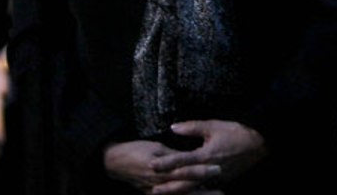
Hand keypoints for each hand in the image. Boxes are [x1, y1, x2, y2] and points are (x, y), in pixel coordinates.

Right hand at [104, 138, 223, 193]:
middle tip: (222, 192)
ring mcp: (155, 192)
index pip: (186, 171)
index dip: (202, 171)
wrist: (115, 162)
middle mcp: (159, 184)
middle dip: (204, 190)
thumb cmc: (137, 150)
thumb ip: (173, 155)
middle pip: (186, 189)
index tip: (218, 168)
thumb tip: (190, 157)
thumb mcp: (156, 147)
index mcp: (162, 169)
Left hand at [149, 120, 265, 191]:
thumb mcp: (214, 126)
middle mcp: (208, 170)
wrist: (260, 145)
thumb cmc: (237, 133)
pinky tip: (185, 192)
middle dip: (168, 187)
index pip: (180, 160)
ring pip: (193, 189)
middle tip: (152, 189)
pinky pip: (204, 189)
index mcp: (205, 155)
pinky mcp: (222, 182)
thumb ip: (193, 127)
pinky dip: (192, 191)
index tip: (151, 165)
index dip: (165, 163)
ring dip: (178, 192)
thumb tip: (173, 127)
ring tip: (165, 193)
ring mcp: (216, 179)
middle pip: (184, 183)